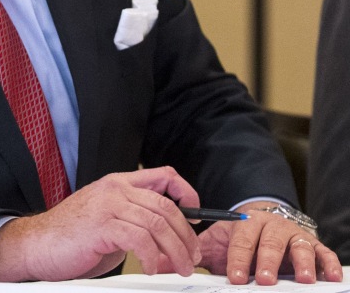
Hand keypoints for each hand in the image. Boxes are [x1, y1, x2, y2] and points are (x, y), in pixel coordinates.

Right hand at [0, 166, 201, 281]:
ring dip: (176, 251)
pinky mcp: (103, 226)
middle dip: (186, 234)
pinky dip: (153, 258)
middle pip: (166, 205)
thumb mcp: (108, 222)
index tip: (196, 212)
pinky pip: (141, 240)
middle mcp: (115, 189)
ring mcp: (109, 205)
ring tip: (180, 269)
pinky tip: (151, 270)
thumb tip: (169, 244)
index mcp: (117, 183)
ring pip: (158, 224)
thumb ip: (136, 224)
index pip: (162, 174)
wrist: (38, 243)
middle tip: (192, 256)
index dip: (186, 190)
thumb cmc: (71, 237)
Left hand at [195, 200, 342, 284]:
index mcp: (247, 223)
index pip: (241, 240)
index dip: (238, 259)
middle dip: (266, 262)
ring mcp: (294, 235)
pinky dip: (327, 263)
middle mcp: (272, 226)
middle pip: (270, 242)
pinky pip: (323, 252)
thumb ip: (198, 251)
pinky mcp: (313, 245)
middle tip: (263, 280)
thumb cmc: (241, 237)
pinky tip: (327, 276)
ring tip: (301, 280)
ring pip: (299, 246)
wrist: (264, 219)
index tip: (234, 277)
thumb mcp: (219, 240)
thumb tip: (170, 262)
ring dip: (300, 263)